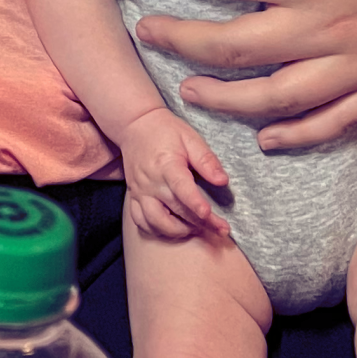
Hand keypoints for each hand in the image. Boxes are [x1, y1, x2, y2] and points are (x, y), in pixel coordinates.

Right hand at [120, 108, 232, 240]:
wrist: (135, 126)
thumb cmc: (166, 131)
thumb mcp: (190, 138)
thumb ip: (206, 160)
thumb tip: (223, 181)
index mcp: (166, 165)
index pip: (181, 188)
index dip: (195, 203)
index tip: (209, 215)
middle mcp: (151, 182)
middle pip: (175, 209)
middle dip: (200, 223)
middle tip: (221, 230)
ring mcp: (140, 191)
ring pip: (155, 221)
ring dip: (177, 231)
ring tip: (196, 229)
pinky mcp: (134, 196)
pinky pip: (140, 221)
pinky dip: (156, 230)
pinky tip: (173, 229)